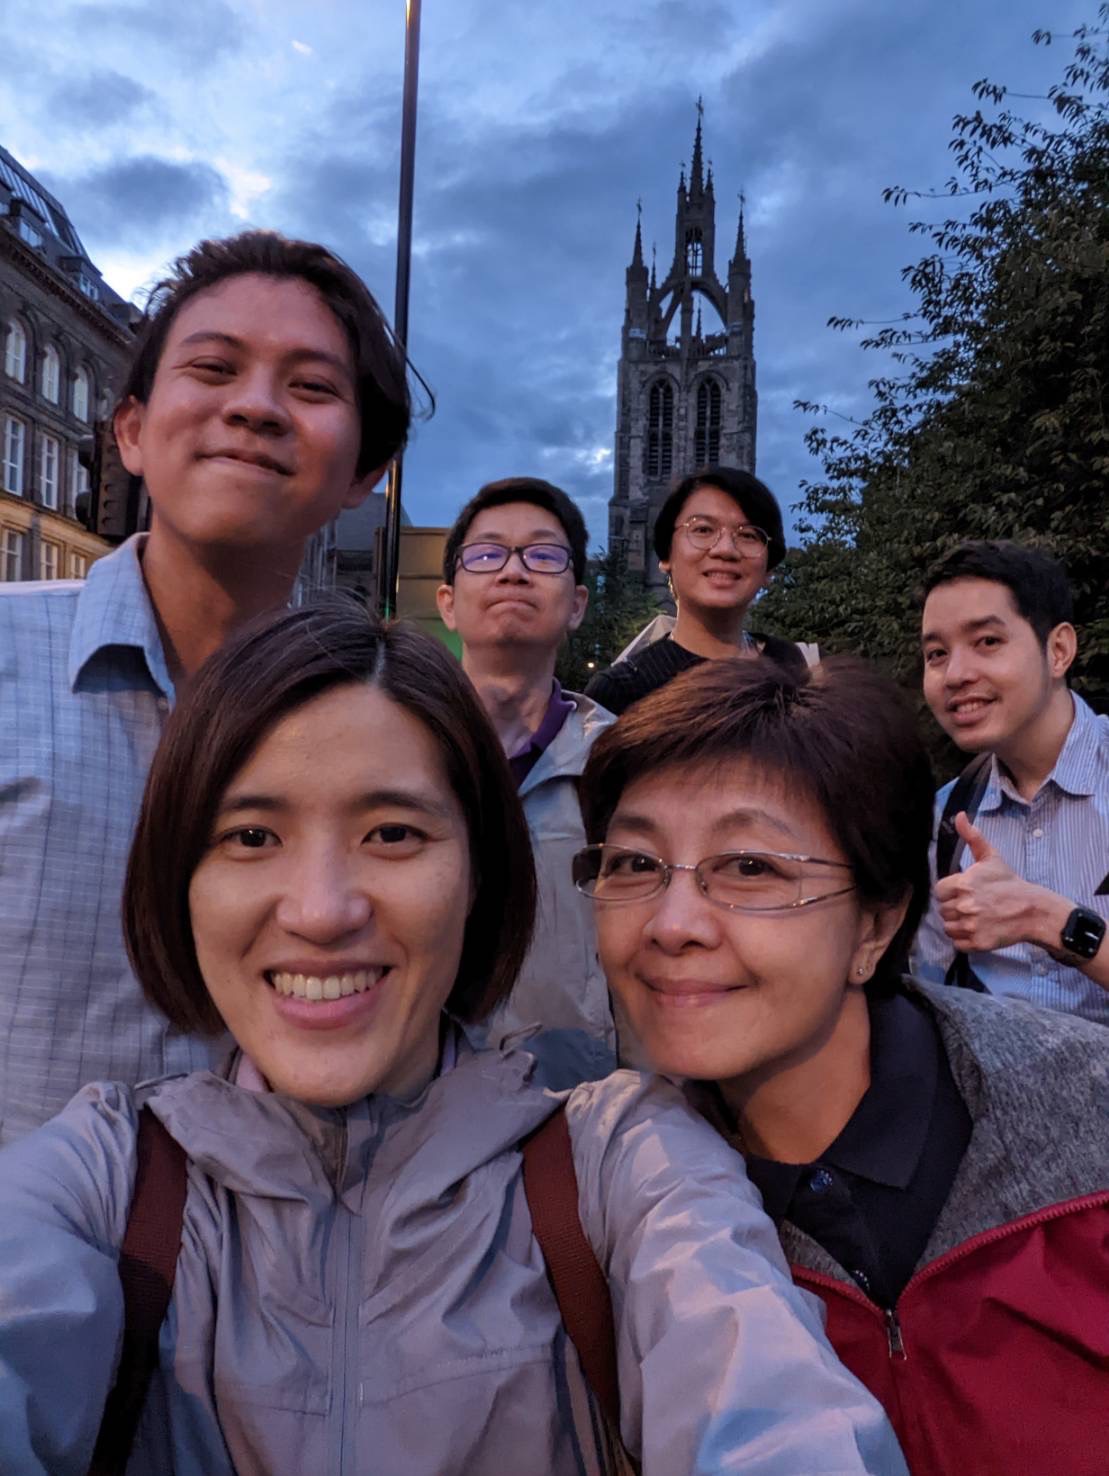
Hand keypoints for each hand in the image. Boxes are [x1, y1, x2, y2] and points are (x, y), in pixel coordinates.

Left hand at [934, 812, 1068, 954]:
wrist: (1032, 909)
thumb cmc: (1009, 882)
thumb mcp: (991, 856)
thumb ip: (972, 836)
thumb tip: (959, 816)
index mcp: (963, 884)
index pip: (939, 892)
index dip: (949, 892)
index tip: (963, 892)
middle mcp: (964, 905)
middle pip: (942, 910)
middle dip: (954, 907)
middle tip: (972, 905)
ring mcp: (971, 925)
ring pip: (948, 927)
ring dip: (957, 924)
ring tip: (974, 917)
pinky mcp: (978, 942)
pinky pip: (957, 943)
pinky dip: (963, 939)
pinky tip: (976, 929)